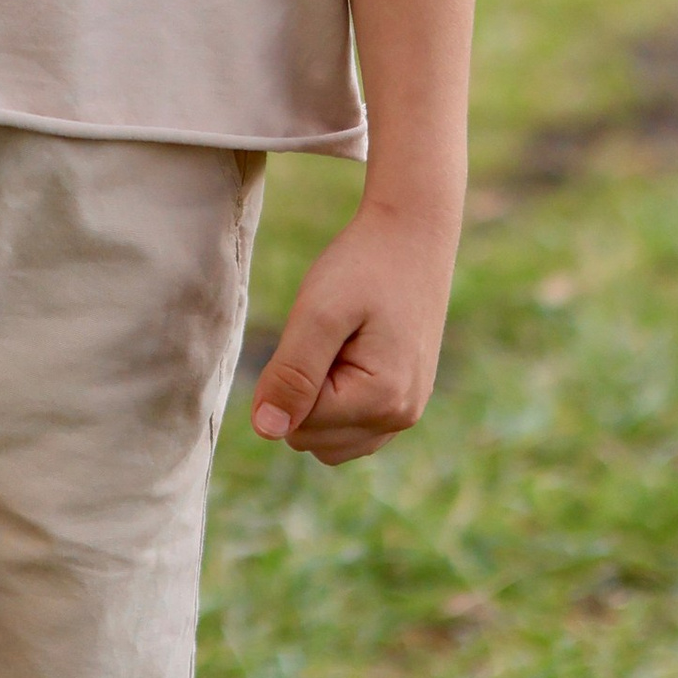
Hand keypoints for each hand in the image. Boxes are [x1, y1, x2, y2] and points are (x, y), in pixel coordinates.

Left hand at [249, 197, 459, 466]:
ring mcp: (406, 414)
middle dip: (303, 393)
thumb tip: (266, 430)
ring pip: (329, 442)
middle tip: (326, 338)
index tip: (315, 332)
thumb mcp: (317, 313)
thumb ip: (291, 374)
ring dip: (318, 400)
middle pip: (311, 441)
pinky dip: (336, 402)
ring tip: (338, 346)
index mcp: (382, 400)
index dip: (288, 378)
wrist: (411, 235)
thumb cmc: (362, 266)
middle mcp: (401, 418)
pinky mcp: (404, 403)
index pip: (298, 425)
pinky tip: (347, 356)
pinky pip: (351, 430)